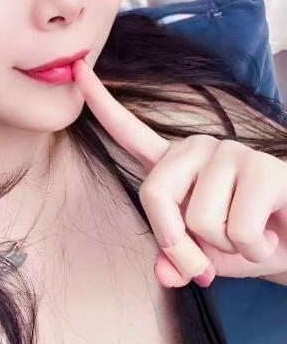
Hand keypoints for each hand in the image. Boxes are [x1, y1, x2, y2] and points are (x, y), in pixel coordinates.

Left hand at [71, 57, 286, 287]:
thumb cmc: (248, 241)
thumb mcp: (204, 257)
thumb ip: (177, 259)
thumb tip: (165, 273)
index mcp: (174, 163)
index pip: (129, 130)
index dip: (101, 103)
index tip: (75, 69)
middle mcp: (198, 149)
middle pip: (154, 194)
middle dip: (178, 242)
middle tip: (208, 259)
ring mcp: (231, 153)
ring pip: (200, 221)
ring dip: (226, 247)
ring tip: (249, 234)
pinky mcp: (263, 168)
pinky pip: (238, 230)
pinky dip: (253, 248)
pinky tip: (270, 234)